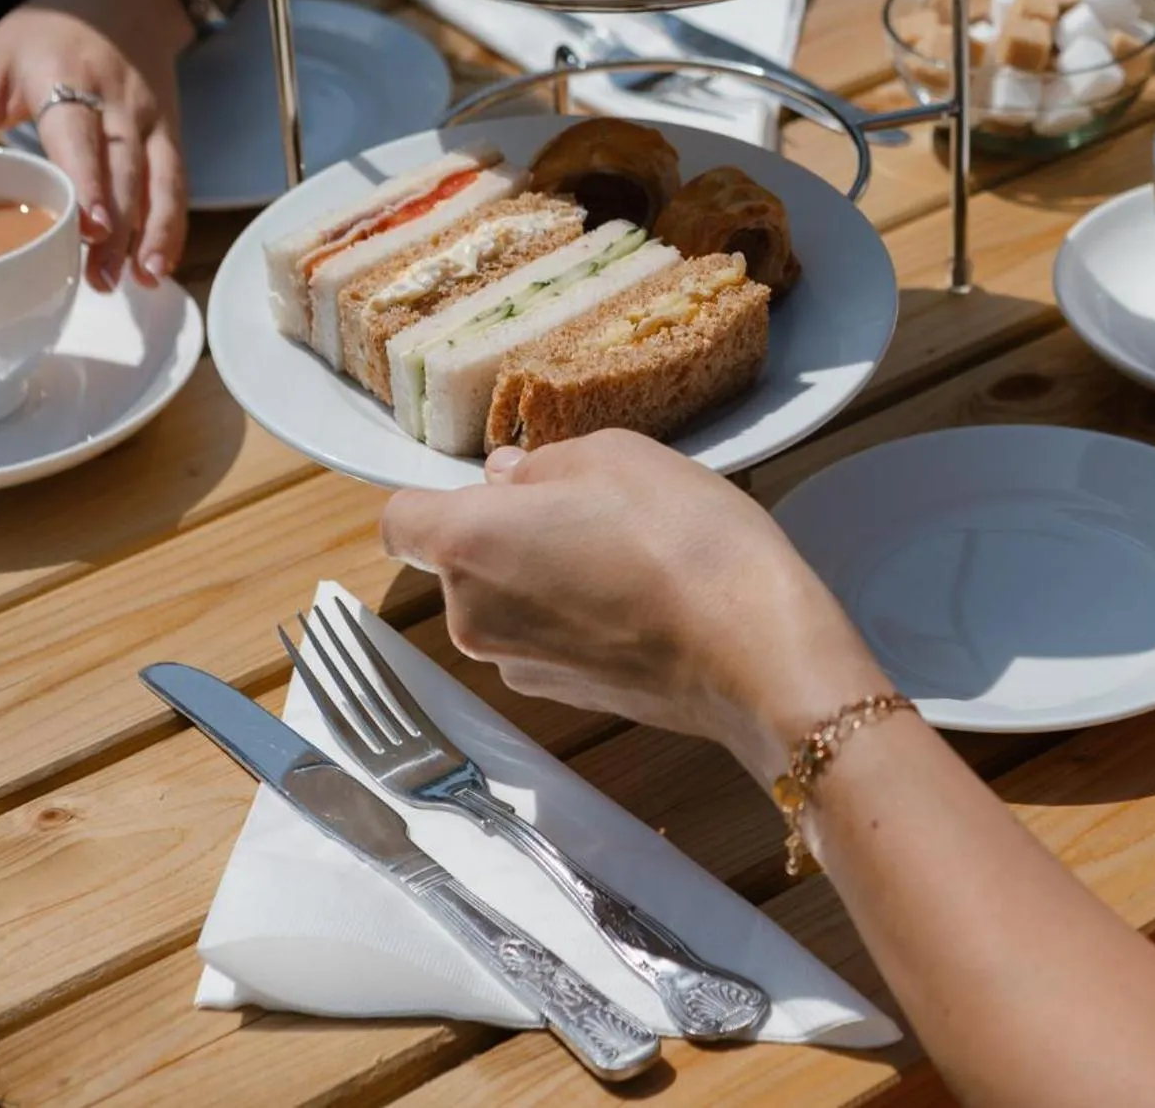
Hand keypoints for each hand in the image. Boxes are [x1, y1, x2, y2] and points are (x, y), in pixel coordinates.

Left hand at [0, 0, 191, 290]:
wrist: (122, 0)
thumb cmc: (47, 36)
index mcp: (68, 77)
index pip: (81, 136)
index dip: (90, 182)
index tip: (92, 226)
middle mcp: (120, 103)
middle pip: (125, 171)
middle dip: (121, 228)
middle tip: (103, 277)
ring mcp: (153, 122)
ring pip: (160, 183)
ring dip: (154, 234)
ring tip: (143, 278)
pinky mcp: (171, 137)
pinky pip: (176, 185)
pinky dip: (172, 225)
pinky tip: (160, 261)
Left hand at [380, 431, 893, 781]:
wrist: (755, 652)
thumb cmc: (684, 541)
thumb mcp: (616, 455)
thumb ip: (542, 464)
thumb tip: (509, 480)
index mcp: (469, 543)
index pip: (400, 519)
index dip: (438, 496)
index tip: (496, 486)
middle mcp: (472, 616)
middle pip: (461, 564)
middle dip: (510, 533)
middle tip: (593, 507)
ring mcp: (518, 666)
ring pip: (509, 603)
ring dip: (548, 576)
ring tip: (630, 554)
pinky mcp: (566, 698)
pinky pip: (551, 641)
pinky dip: (581, 619)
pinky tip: (645, 600)